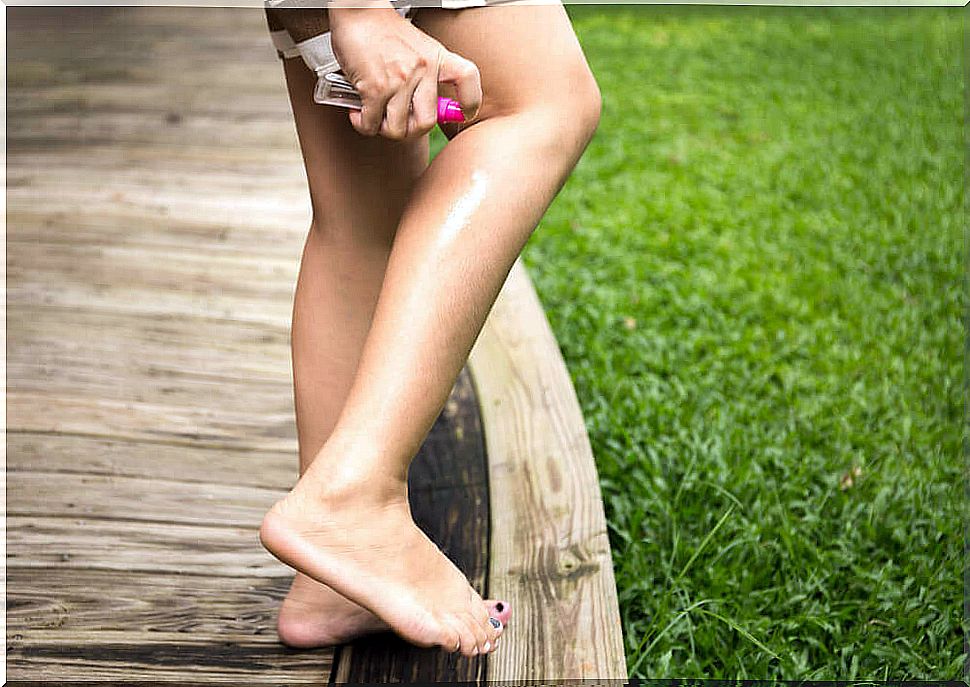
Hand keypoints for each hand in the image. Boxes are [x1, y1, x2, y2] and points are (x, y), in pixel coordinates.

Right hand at [329, 3, 481, 139]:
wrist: (358, 11)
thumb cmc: (384, 32)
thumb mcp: (419, 48)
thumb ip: (428, 74)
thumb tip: (429, 109)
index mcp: (437, 57)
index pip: (467, 79)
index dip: (470, 103)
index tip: (464, 114)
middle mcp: (423, 68)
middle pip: (426, 123)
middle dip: (409, 132)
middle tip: (397, 124)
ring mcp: (400, 79)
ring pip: (396, 129)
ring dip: (382, 129)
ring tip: (374, 116)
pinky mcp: (375, 87)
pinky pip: (371, 123)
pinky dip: (363, 124)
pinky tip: (358, 113)